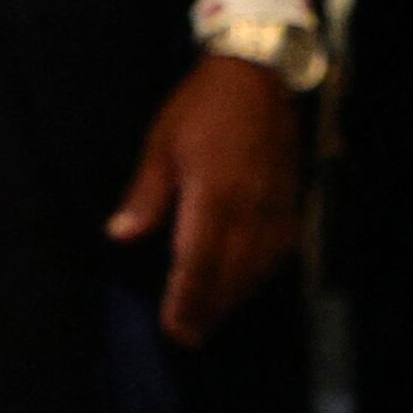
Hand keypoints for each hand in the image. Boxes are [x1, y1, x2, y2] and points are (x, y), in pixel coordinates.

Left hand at [106, 52, 306, 345]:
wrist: (257, 75)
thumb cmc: (201, 107)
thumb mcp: (161, 144)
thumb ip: (146, 196)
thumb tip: (120, 236)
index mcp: (213, 195)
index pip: (197, 263)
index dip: (185, 302)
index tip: (174, 330)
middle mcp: (249, 210)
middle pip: (229, 276)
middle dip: (208, 310)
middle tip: (188, 337)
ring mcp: (275, 209)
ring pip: (256, 269)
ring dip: (233, 297)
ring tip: (210, 318)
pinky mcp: (291, 203)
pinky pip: (278, 252)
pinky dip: (258, 274)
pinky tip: (244, 282)